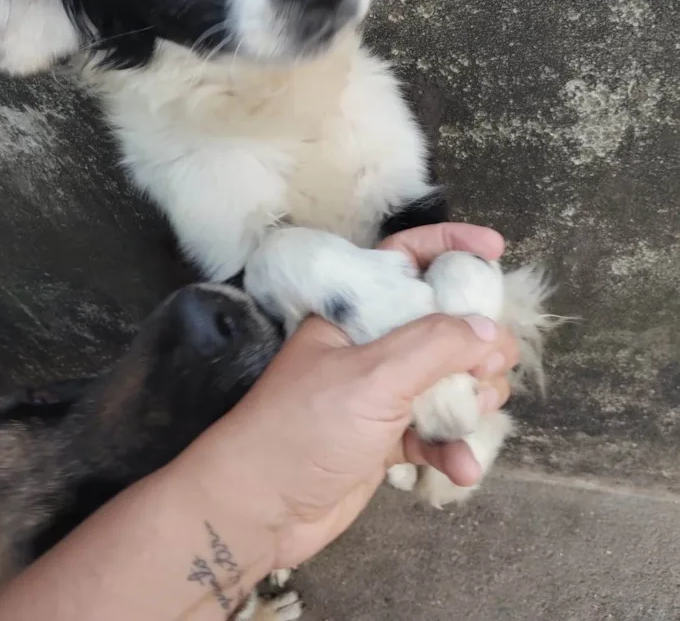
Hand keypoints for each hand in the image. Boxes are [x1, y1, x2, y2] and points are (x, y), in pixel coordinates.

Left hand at [178, 222, 516, 572]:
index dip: (451, 245)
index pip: (408, 258)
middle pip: (443, 324)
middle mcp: (371, 345)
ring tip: (473, 416)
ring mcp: (379, 393)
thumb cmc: (304, 429)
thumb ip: (435, 345)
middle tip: (493, 367)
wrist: (259, 511)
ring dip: (470, 400)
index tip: (496, 249)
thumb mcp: (372, 376)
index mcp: (356, 312)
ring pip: (447, 380)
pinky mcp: (386, 438)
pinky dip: (453, 448)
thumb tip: (488, 330)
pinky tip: (461, 468)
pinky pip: (435, 432)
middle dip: (477, 344)